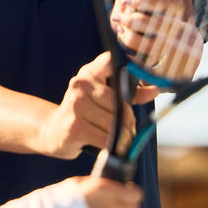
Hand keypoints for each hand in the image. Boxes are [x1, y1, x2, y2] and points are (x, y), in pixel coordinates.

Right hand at [38, 53, 157, 159]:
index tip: (148, 77)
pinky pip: (107, 138)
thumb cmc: (84, 113)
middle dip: (129, 120)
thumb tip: (155, 90)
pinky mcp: (75, 127)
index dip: (132, 65)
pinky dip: (113, 146)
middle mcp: (80, 85)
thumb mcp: (102, 97)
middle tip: (129, 129)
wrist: (51, 131)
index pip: (110, 61)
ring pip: (115, 123)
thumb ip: (129, 93)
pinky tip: (110, 147)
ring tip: (120, 139)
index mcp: (88, 73)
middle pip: (120, 102)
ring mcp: (76, 105)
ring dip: (123, 136)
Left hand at [111, 0, 202, 81]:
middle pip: (173, 3)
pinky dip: (133, 41)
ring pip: (164, 24)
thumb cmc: (131, 22)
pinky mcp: (173, 56)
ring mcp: (181, 37)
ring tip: (120, 22)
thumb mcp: (128, 2)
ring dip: (136, 21)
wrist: (135, 60)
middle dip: (146, 1)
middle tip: (126, 2)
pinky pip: (153, 47)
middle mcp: (183, 15)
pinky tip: (124, 36)